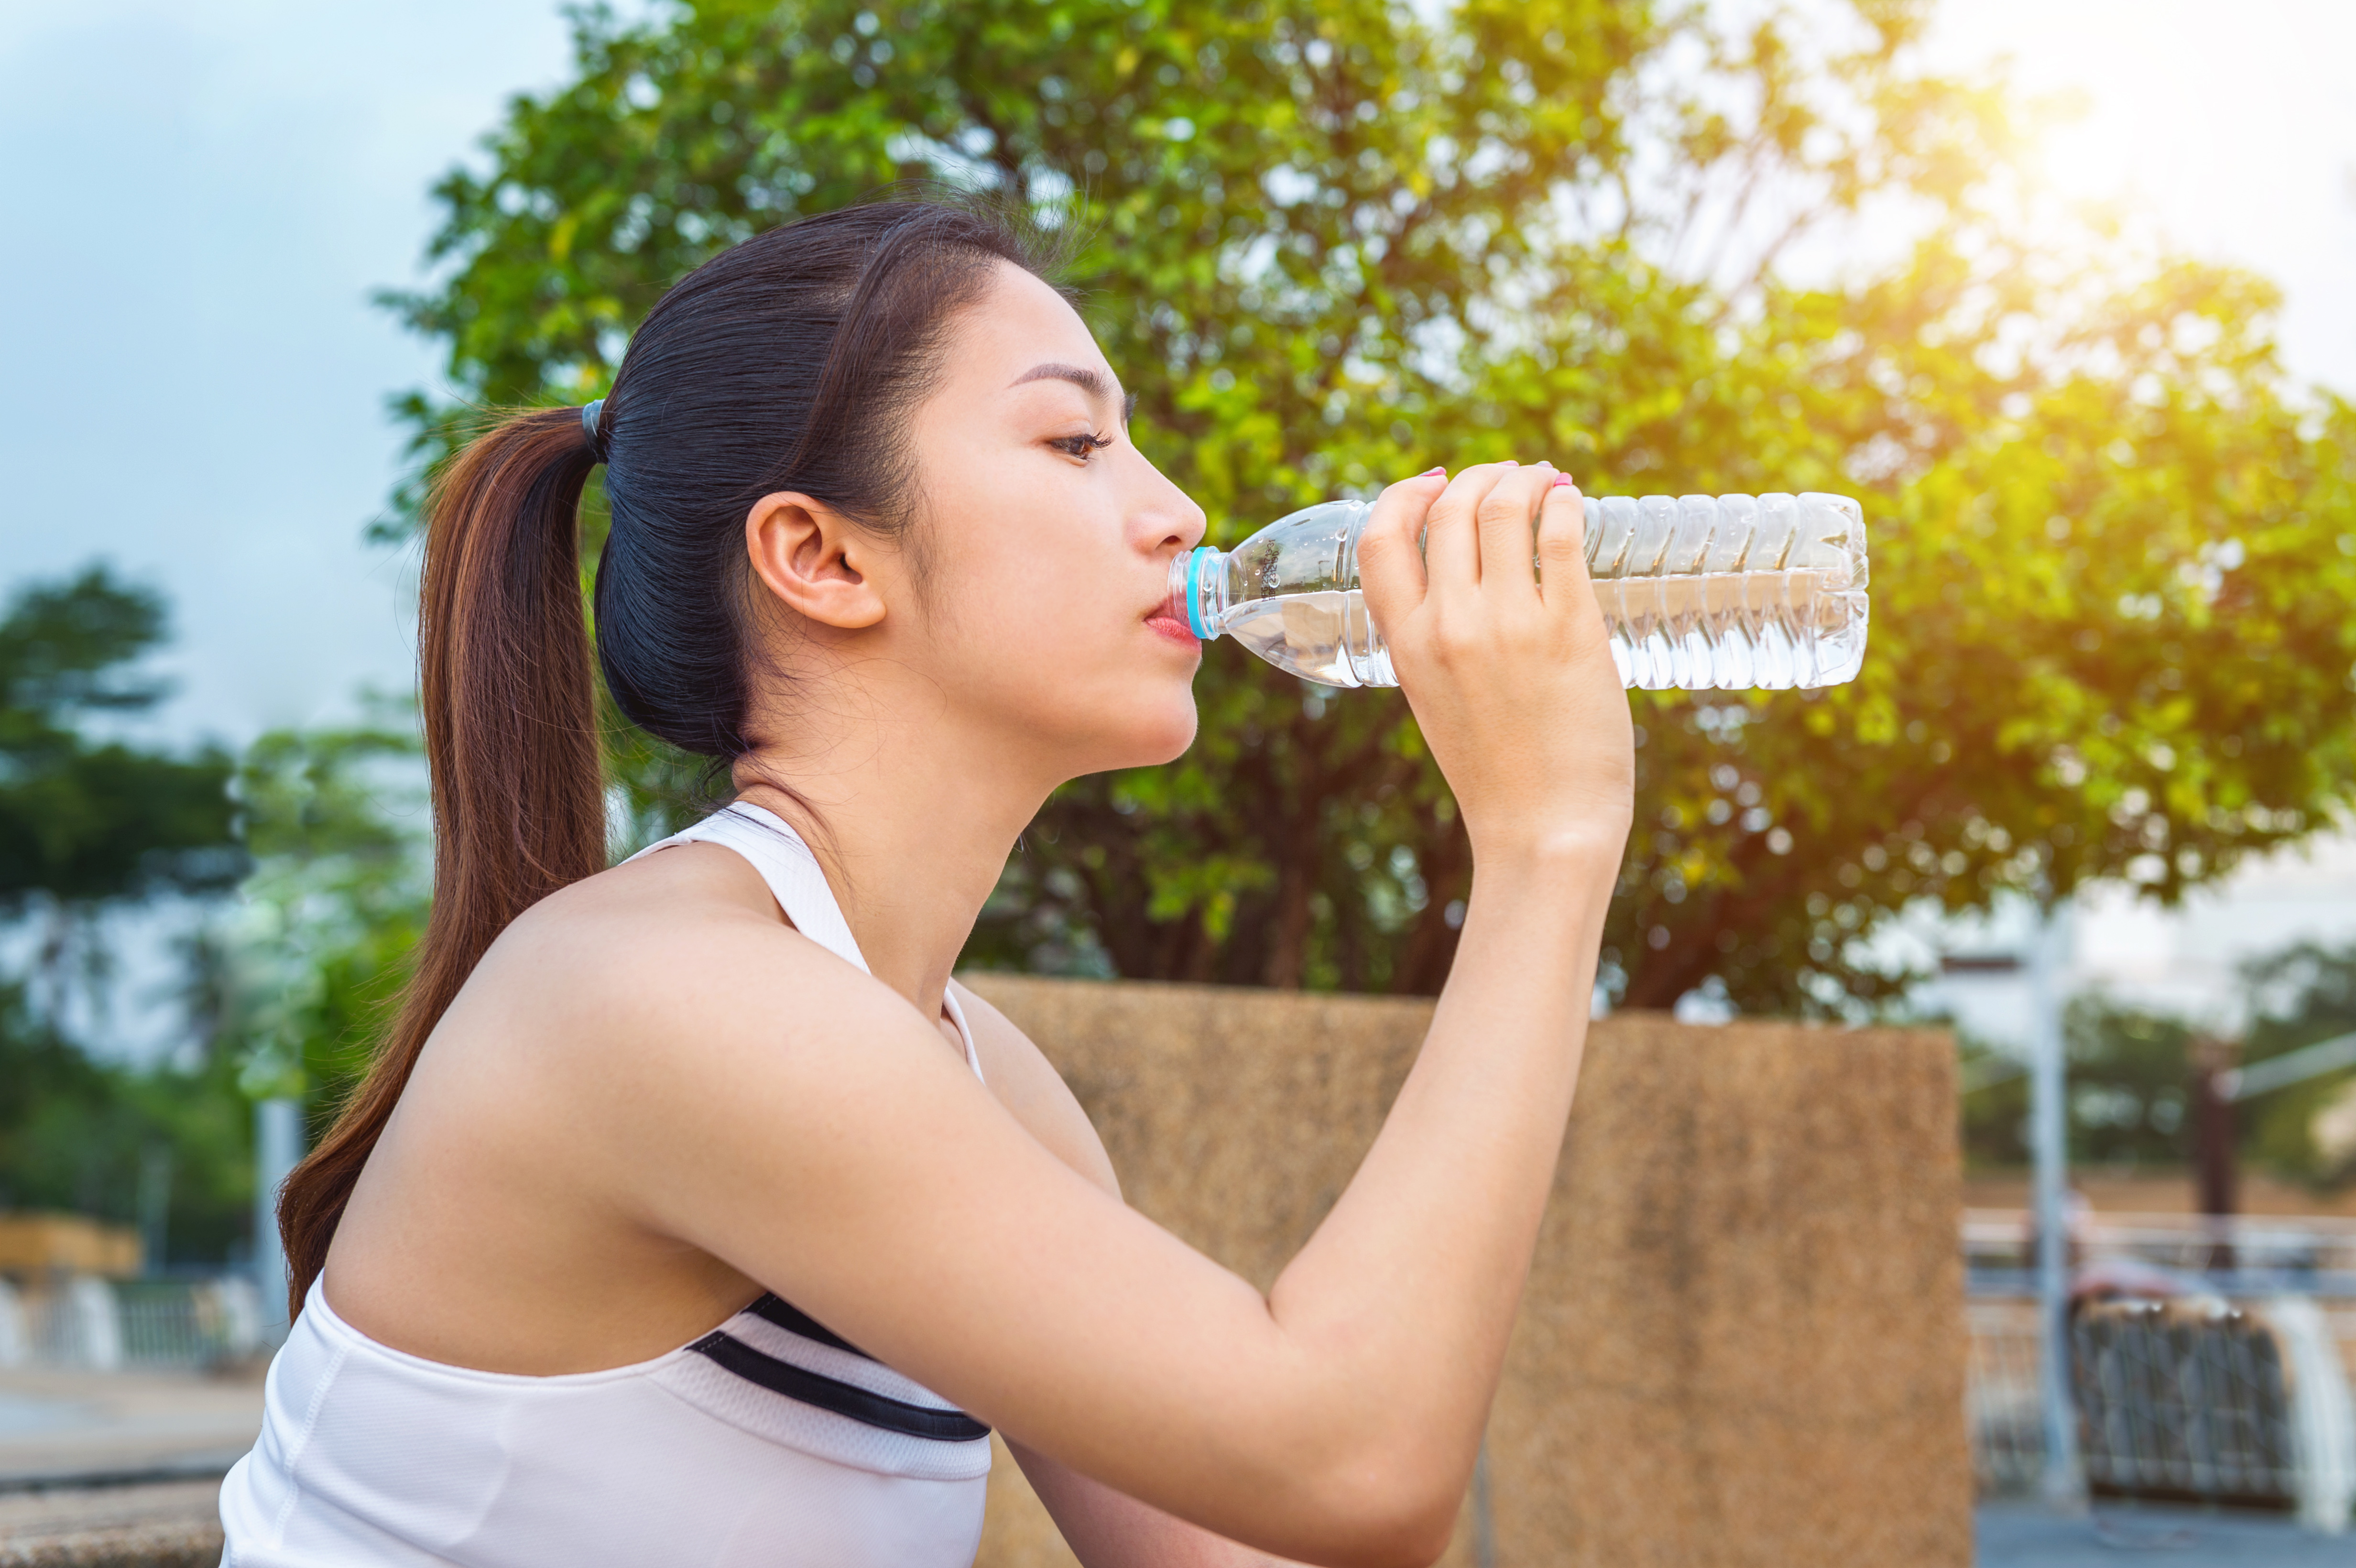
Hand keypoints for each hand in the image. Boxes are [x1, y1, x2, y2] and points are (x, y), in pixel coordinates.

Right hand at [1356, 463, 1633, 863]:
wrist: (1543, 829)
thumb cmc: (1497, 773)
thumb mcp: (1436, 699)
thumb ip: (1436, 640)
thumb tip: (1464, 577)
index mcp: (1406, 644)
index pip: (1381, 539)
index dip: (1405, 494)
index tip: (1436, 481)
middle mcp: (1448, 625)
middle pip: (1452, 509)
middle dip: (1481, 477)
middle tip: (1509, 477)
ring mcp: (1508, 624)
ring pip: (1505, 508)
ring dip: (1525, 478)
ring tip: (1545, 481)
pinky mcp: (1569, 628)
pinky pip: (1559, 537)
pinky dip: (1564, 504)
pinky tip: (1570, 502)